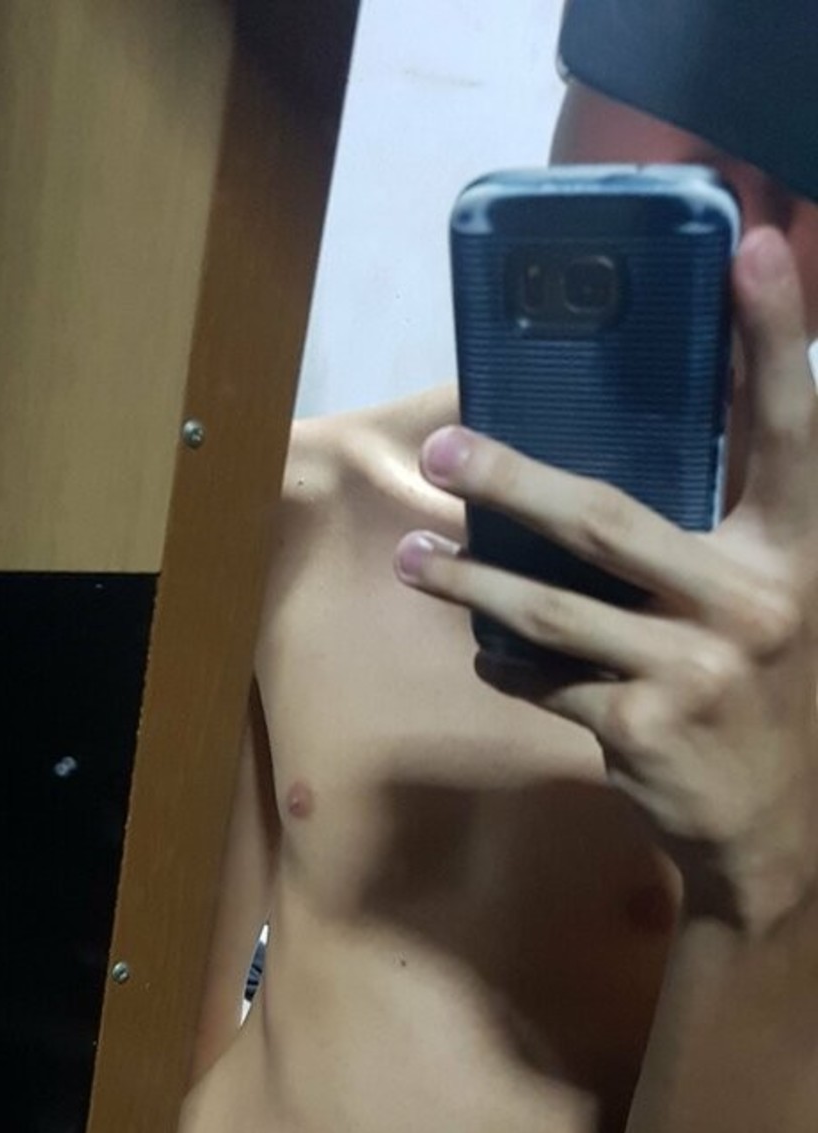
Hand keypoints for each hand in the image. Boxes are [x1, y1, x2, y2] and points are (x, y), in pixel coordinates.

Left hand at [396, 227, 817, 934]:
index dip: (773, 333)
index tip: (749, 239)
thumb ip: (722, 538)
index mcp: (795, 553)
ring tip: (415, 557)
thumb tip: (622, 465)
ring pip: (553, 609)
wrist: (773, 832)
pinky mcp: (639, 728)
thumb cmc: (762, 699)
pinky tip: (484, 652)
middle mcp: (754, 602)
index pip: (792, 426)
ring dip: (472, 581)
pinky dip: (509, 664)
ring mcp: (694, 670)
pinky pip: (547, 679)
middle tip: (444, 451)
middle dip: (516, 482)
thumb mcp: (770, 607)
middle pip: (611, 520)